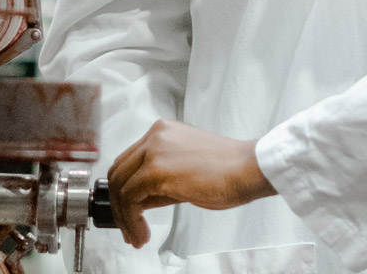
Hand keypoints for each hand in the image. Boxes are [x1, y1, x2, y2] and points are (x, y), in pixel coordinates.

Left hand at [108, 120, 275, 247]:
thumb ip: (160, 181)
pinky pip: (130, 198)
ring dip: (124, 216)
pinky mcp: (156, 170)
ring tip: (136, 235)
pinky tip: (143, 233)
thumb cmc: (228, 170)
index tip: (130, 213)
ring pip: (119, 185)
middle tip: (129, 228)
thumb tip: (140, 201)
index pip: (129, 161)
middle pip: (118, 171)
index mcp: (163, 132)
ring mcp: (154, 150)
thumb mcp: (186, 171)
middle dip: (118, 205)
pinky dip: (131, 219)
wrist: (248, 169)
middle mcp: (155, 136)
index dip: (123, 190)